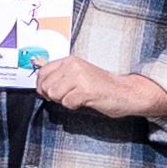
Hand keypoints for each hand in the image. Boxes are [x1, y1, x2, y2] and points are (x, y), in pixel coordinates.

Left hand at [34, 55, 166, 121]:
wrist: (125, 91)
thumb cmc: (103, 86)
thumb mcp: (79, 75)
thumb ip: (61, 77)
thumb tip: (41, 88)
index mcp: (70, 60)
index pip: (42, 73)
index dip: (42, 86)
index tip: (49, 93)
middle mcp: (73, 66)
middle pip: (46, 86)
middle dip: (55, 96)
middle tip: (70, 96)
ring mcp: (79, 77)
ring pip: (54, 95)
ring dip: (65, 101)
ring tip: (79, 97)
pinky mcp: (85, 90)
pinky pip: (67, 103)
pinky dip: (75, 106)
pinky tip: (86, 100)